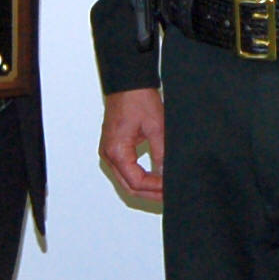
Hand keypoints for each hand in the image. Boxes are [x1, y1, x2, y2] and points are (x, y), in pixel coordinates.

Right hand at [99, 88, 166, 204]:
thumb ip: (161, 154)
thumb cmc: (137, 99)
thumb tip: (167, 175)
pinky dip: (139, 177)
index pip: (136, 182)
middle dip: (149, 193)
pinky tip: (155, 178)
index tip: (170, 188)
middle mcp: (109, 155)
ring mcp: (109, 152)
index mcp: (116, 151)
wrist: (127, 83)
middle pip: (129, 186)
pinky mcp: (114, 147)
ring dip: (144, 188)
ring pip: (126, 180)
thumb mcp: (156, 128)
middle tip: (168, 196)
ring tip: (163, 191)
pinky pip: (125, 170)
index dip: (155, 188)